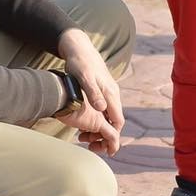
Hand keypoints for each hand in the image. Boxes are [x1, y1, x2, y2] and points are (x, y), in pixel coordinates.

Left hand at [58, 28, 124, 154]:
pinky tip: (83, 124)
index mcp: (111, 93)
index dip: (113, 136)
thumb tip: (101, 108)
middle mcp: (112, 94)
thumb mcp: (84, 78)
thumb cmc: (79, 63)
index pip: (118, 120)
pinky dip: (96, 120)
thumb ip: (93, 93)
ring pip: (107, 116)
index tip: (105, 148)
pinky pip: (102, 110)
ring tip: (83, 137)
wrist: (78, 47)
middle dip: (105, 136)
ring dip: (99, 129)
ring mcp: (107, 92)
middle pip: (114, 120)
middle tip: (90, 146)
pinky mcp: (100, 90)